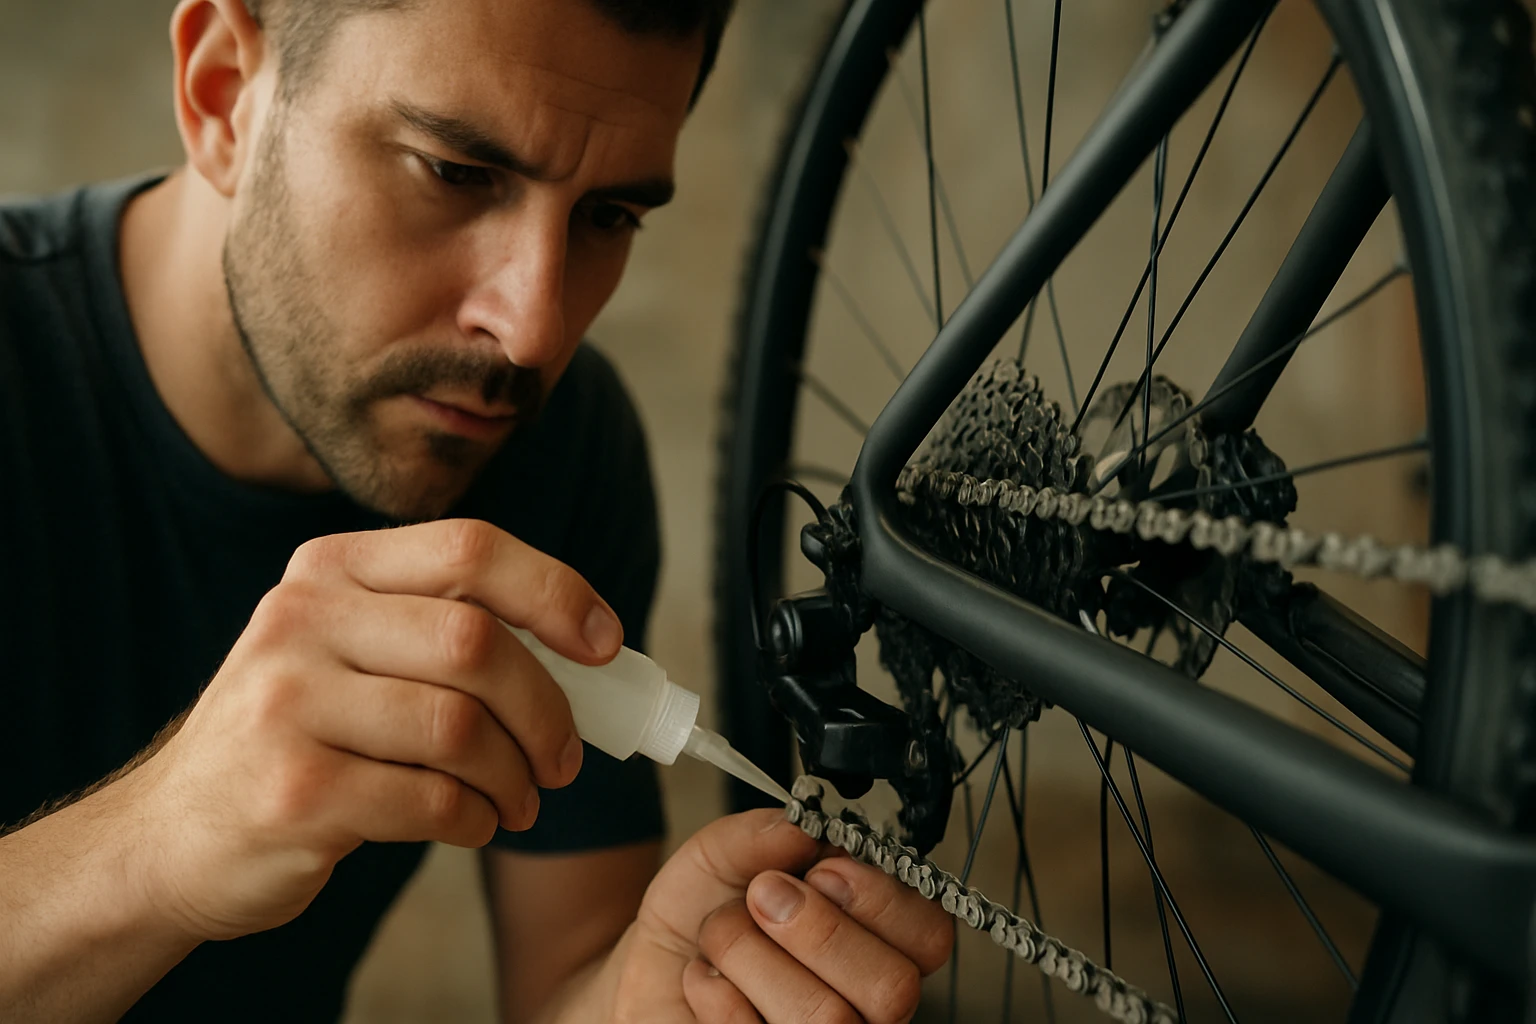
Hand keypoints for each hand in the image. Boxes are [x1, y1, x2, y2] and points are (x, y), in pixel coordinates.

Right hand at [111, 519, 620, 940]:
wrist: (172, 832)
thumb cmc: (297, 736)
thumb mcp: (344, 650)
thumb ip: (438, 628)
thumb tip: (587, 646)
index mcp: (330, 570)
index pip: (469, 548)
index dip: (555, 592)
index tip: (604, 643)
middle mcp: (301, 620)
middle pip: (476, 642)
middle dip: (546, 709)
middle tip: (565, 758)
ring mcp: (287, 704)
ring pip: (461, 728)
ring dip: (514, 776)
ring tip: (518, 801)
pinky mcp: (292, 790)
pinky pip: (430, 800)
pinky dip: (473, 818)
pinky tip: (469, 823)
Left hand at [603, 810, 953, 1022]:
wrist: (649, 972)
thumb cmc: (701, 920)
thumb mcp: (720, 857)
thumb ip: (759, 834)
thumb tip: (800, 826)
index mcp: (876, 940)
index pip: (929, 934)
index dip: (884, 900)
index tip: (825, 870)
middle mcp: (864, 1003)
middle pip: (892, 985)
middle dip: (818, 930)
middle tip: (763, 898)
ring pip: (829, 1017)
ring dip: (753, 957)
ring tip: (720, 936)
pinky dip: (718, 996)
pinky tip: (707, 979)